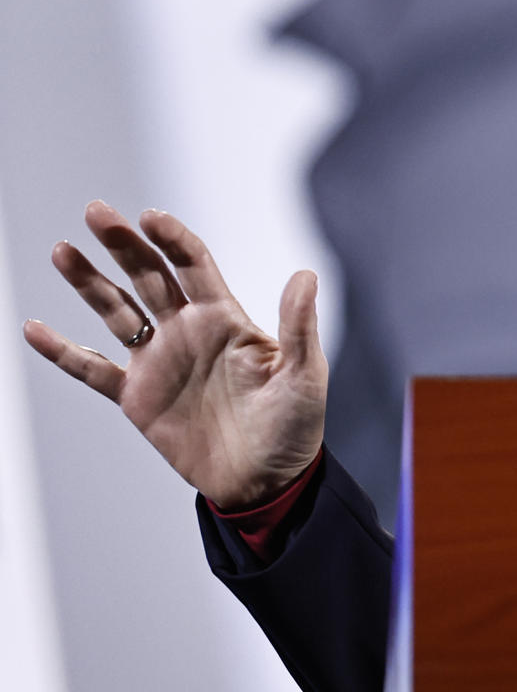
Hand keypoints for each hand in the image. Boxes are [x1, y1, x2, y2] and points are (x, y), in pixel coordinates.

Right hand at [20, 201, 326, 508]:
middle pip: (149, 276)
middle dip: (123, 244)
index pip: (194, 264)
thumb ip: (298, 325)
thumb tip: (306, 273)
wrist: (265, 481)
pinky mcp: (137, 397)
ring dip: (89, 282)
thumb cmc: (293, 426)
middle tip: (96, 210)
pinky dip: (63, 351)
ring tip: (61, 250)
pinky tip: (35, 328)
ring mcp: (159, 362)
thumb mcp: (304, 374)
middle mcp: (187, 331)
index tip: (149, 216)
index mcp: (226, 318)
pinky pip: (93, 369)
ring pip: (116, 312)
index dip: (172, 238)